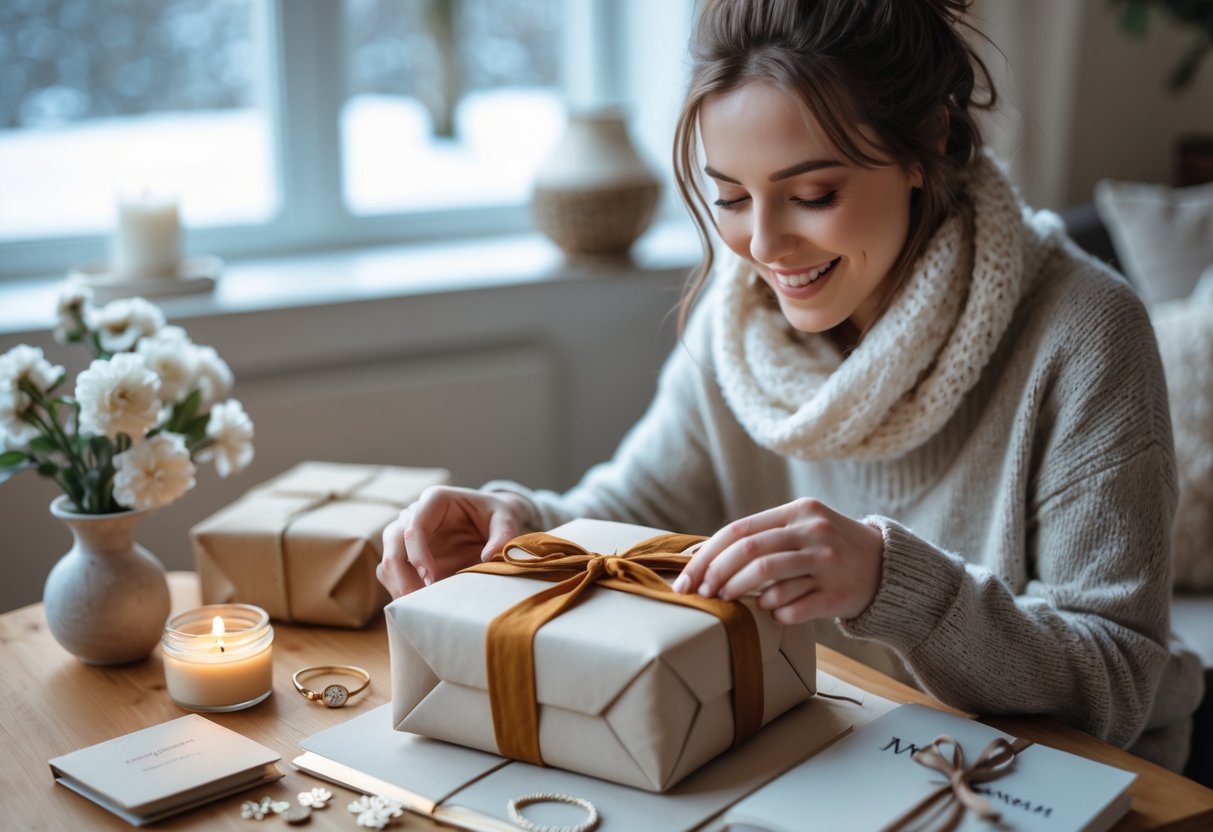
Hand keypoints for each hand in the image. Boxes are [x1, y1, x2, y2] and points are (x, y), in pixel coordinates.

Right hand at [376, 486, 530, 599]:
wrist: (492, 522)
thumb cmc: (496, 515)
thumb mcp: (506, 517)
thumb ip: (503, 533)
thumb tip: (489, 557)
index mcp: (434, 500)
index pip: (414, 524)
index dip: (418, 552)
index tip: (430, 578)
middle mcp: (414, 515)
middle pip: (392, 542)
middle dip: (400, 574)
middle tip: (415, 601)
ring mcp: (407, 538)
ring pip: (388, 560)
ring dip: (397, 585)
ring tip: (417, 608)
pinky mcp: (409, 558)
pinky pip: (393, 575)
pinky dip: (400, 590)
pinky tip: (418, 606)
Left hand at [672, 498, 883, 623]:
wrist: (887, 566)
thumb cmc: (831, 547)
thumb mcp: (802, 527)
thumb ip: (763, 536)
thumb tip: (706, 558)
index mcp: (799, 511)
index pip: (739, 530)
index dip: (707, 556)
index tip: (687, 578)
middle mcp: (814, 532)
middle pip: (749, 552)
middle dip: (716, 575)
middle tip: (701, 594)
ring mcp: (828, 563)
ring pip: (768, 576)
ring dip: (739, 592)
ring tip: (726, 601)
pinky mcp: (839, 594)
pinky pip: (794, 607)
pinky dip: (774, 611)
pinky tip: (770, 612)